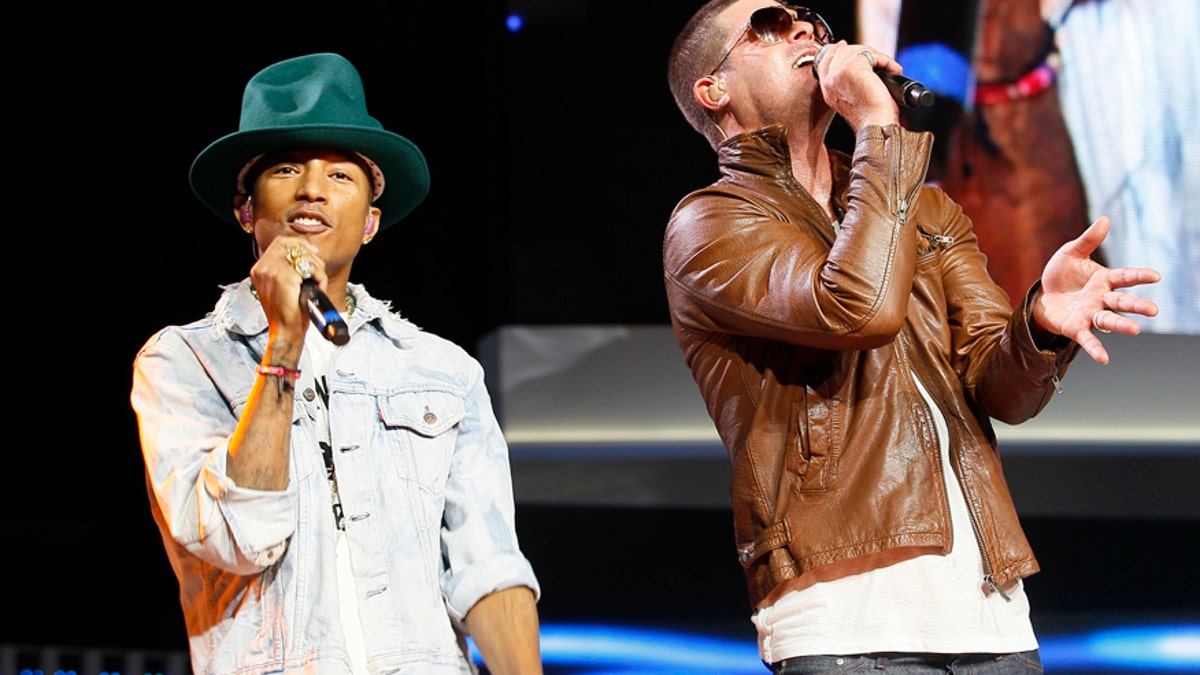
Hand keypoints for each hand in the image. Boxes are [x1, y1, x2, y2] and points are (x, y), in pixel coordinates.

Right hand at [251, 236, 326, 340]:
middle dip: (311, 255)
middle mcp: (263, 268)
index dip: (299, 244)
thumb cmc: (288, 311)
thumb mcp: (283, 286)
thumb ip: (287, 268)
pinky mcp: (284, 277)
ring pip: (304, 256)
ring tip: (319, 282)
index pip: (280, 242)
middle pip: (292, 245)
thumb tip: (307, 253)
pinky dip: (320, 276)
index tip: (313, 252)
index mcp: (260, 269)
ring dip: (318, 268)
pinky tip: (320, 286)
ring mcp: (272, 271)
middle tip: (319, 268)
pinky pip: (310, 268)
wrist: (285, 330)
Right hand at [813, 40, 899, 130]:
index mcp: (828, 90)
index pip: (825, 61)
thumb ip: (850, 83)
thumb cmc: (873, 118)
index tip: (844, 45)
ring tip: (888, 67)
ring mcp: (838, 73)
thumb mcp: (855, 99)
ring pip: (855, 50)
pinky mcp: (851, 68)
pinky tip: (894, 70)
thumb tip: (864, 63)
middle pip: (839, 51)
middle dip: (860, 50)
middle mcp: (829, 82)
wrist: (876, 126)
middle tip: (878, 58)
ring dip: (876, 55)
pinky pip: (871, 54)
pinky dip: (886, 60)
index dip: (836, 51)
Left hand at [1032, 216, 1160, 363]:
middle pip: (1122, 302)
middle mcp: (1102, 299)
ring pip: (1109, 321)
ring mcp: (1091, 315)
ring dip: (1121, 325)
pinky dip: (1097, 349)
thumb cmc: (1061, 275)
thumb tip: (1105, 219)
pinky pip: (1088, 340)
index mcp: (1104, 279)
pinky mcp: (1077, 328)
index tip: (1155, 276)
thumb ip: (1087, 240)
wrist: (1043, 296)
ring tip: (1134, 329)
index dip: (1139, 276)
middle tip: (1153, 310)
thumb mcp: (1070, 254)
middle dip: (1136, 305)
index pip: (1125, 277)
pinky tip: (1105, 359)